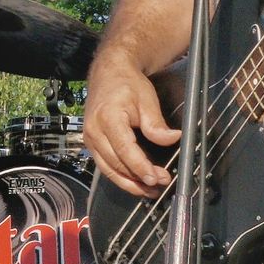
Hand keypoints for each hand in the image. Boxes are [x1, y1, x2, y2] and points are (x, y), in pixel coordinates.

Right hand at [84, 60, 180, 197]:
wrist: (109, 73)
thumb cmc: (128, 84)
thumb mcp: (146, 99)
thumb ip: (156, 123)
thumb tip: (173, 138)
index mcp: (108, 118)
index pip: (125, 150)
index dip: (141, 167)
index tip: (157, 177)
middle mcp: (94, 131)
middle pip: (115, 164)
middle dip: (138, 178)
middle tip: (160, 184)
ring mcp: (90, 139)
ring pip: (108, 170)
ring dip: (129, 183)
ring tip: (150, 190)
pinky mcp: (91, 143)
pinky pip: (105, 165)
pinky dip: (120, 176)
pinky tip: (136, 182)